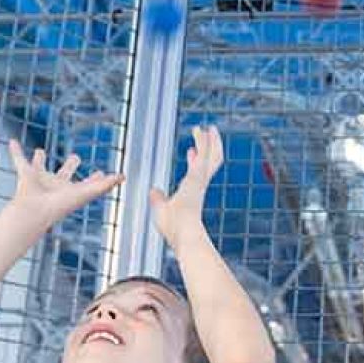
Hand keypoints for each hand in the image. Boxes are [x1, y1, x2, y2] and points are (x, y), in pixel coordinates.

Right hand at [7, 140, 123, 221]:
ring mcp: (40, 180)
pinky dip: (15, 151)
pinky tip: (12, 141)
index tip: (101, 173)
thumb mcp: (88, 192)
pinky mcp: (25, 174)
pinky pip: (19, 159)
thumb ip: (105, 185)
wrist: (35, 211)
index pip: (86, 183)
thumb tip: (123, 176)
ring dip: (39, 159)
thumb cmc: (62, 205)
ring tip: (40, 151)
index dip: (95, 179)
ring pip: (40, 167)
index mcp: (71, 190)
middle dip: (70, 165)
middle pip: (64, 174)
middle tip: (75, 157)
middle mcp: (56, 185)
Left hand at [150, 125, 222, 243]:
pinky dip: (207, 143)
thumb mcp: (161, 209)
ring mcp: (201, 180)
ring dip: (210, 142)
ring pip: (211, 156)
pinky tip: (207, 131)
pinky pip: (206, 155)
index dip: (193, 161)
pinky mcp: (199, 177)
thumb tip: (152, 191)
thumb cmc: (173, 228)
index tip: (190, 152)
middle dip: (207, 148)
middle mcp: (199, 185)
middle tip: (206, 134)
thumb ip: (158, 198)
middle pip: (208, 162)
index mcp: (191, 192)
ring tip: (209, 128)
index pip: (195, 173)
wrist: (183, 234)